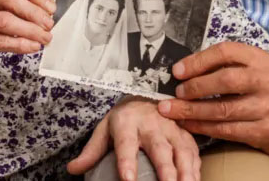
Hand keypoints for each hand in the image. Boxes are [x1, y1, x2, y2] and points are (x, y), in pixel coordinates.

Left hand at [68, 97, 199, 180]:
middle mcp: (152, 124)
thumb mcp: (104, 130)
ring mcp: (171, 128)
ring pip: (181, 151)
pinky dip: (196, 168)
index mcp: (127, 123)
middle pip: (159, 149)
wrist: (146, 95)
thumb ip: (91, 151)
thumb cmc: (124, 119)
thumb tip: (72, 169)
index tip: (128, 180)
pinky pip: (194, 152)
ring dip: (186, 171)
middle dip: (165, 170)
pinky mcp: (185, 133)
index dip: (127, 162)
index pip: (125, 144)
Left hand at [157, 41, 268, 155]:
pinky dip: (203, 127)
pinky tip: (188, 124)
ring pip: (224, 109)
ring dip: (193, 110)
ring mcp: (267, 107)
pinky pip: (227, 130)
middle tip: (176, 93)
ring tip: (171, 110)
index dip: (199, 61)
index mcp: (259, 59)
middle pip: (226, 81)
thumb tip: (181, 70)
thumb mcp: (249, 68)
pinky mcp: (264, 131)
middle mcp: (265, 81)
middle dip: (196, 87)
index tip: (177, 71)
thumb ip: (222, 65)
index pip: (226, 52)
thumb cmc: (258, 88)